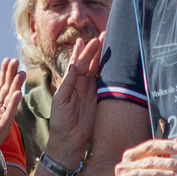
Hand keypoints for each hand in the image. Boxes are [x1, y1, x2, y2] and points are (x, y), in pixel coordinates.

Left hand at [0, 59, 24, 173]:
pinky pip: (9, 114)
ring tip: (21, 73)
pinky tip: (18, 93)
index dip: (4, 72)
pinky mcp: (2, 127)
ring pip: (11, 98)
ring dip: (17, 86)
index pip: (1, 84)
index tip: (8, 60)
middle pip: (8, 88)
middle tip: (16, 61)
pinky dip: (14, 103)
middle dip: (12, 75)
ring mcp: (2, 117)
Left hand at [45, 37, 101, 160]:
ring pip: (100, 70)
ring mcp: (93, 91)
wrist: (70, 140)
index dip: (82, 51)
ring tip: (110, 44)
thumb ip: (67, 83)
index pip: (77, 63)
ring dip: (104, 58)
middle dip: (96, 49)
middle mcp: (82, 84)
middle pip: (91, 63)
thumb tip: (74, 65)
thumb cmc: (60, 121)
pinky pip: (107, 83)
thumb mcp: (60, 100)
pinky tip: (116, 64)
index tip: (86, 40)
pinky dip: (111, 73)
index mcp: (71, 82)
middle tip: (103, 35)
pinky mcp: (102, 99)